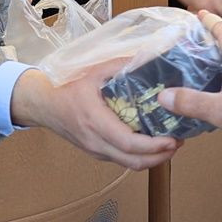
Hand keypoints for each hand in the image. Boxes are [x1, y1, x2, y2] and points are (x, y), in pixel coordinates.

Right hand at [10, 64, 179, 169]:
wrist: (43, 103)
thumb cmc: (67, 86)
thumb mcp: (95, 70)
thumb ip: (121, 65)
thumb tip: (149, 56)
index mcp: (96, 122)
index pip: (129, 143)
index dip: (154, 146)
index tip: (172, 139)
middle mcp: (96, 141)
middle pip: (133, 161)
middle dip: (160, 157)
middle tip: (178, 142)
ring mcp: (95, 150)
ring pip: (128, 164)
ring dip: (152, 159)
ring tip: (170, 144)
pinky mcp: (96, 152)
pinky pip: (121, 160)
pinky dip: (140, 156)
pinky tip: (151, 143)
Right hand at [158, 11, 221, 184]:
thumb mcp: (220, 110)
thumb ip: (192, 102)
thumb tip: (163, 95)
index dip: (213, 21)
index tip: (199, 13)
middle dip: (212, 36)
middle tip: (192, 36)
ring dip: (216, 57)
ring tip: (195, 61)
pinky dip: (219, 78)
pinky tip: (207, 91)